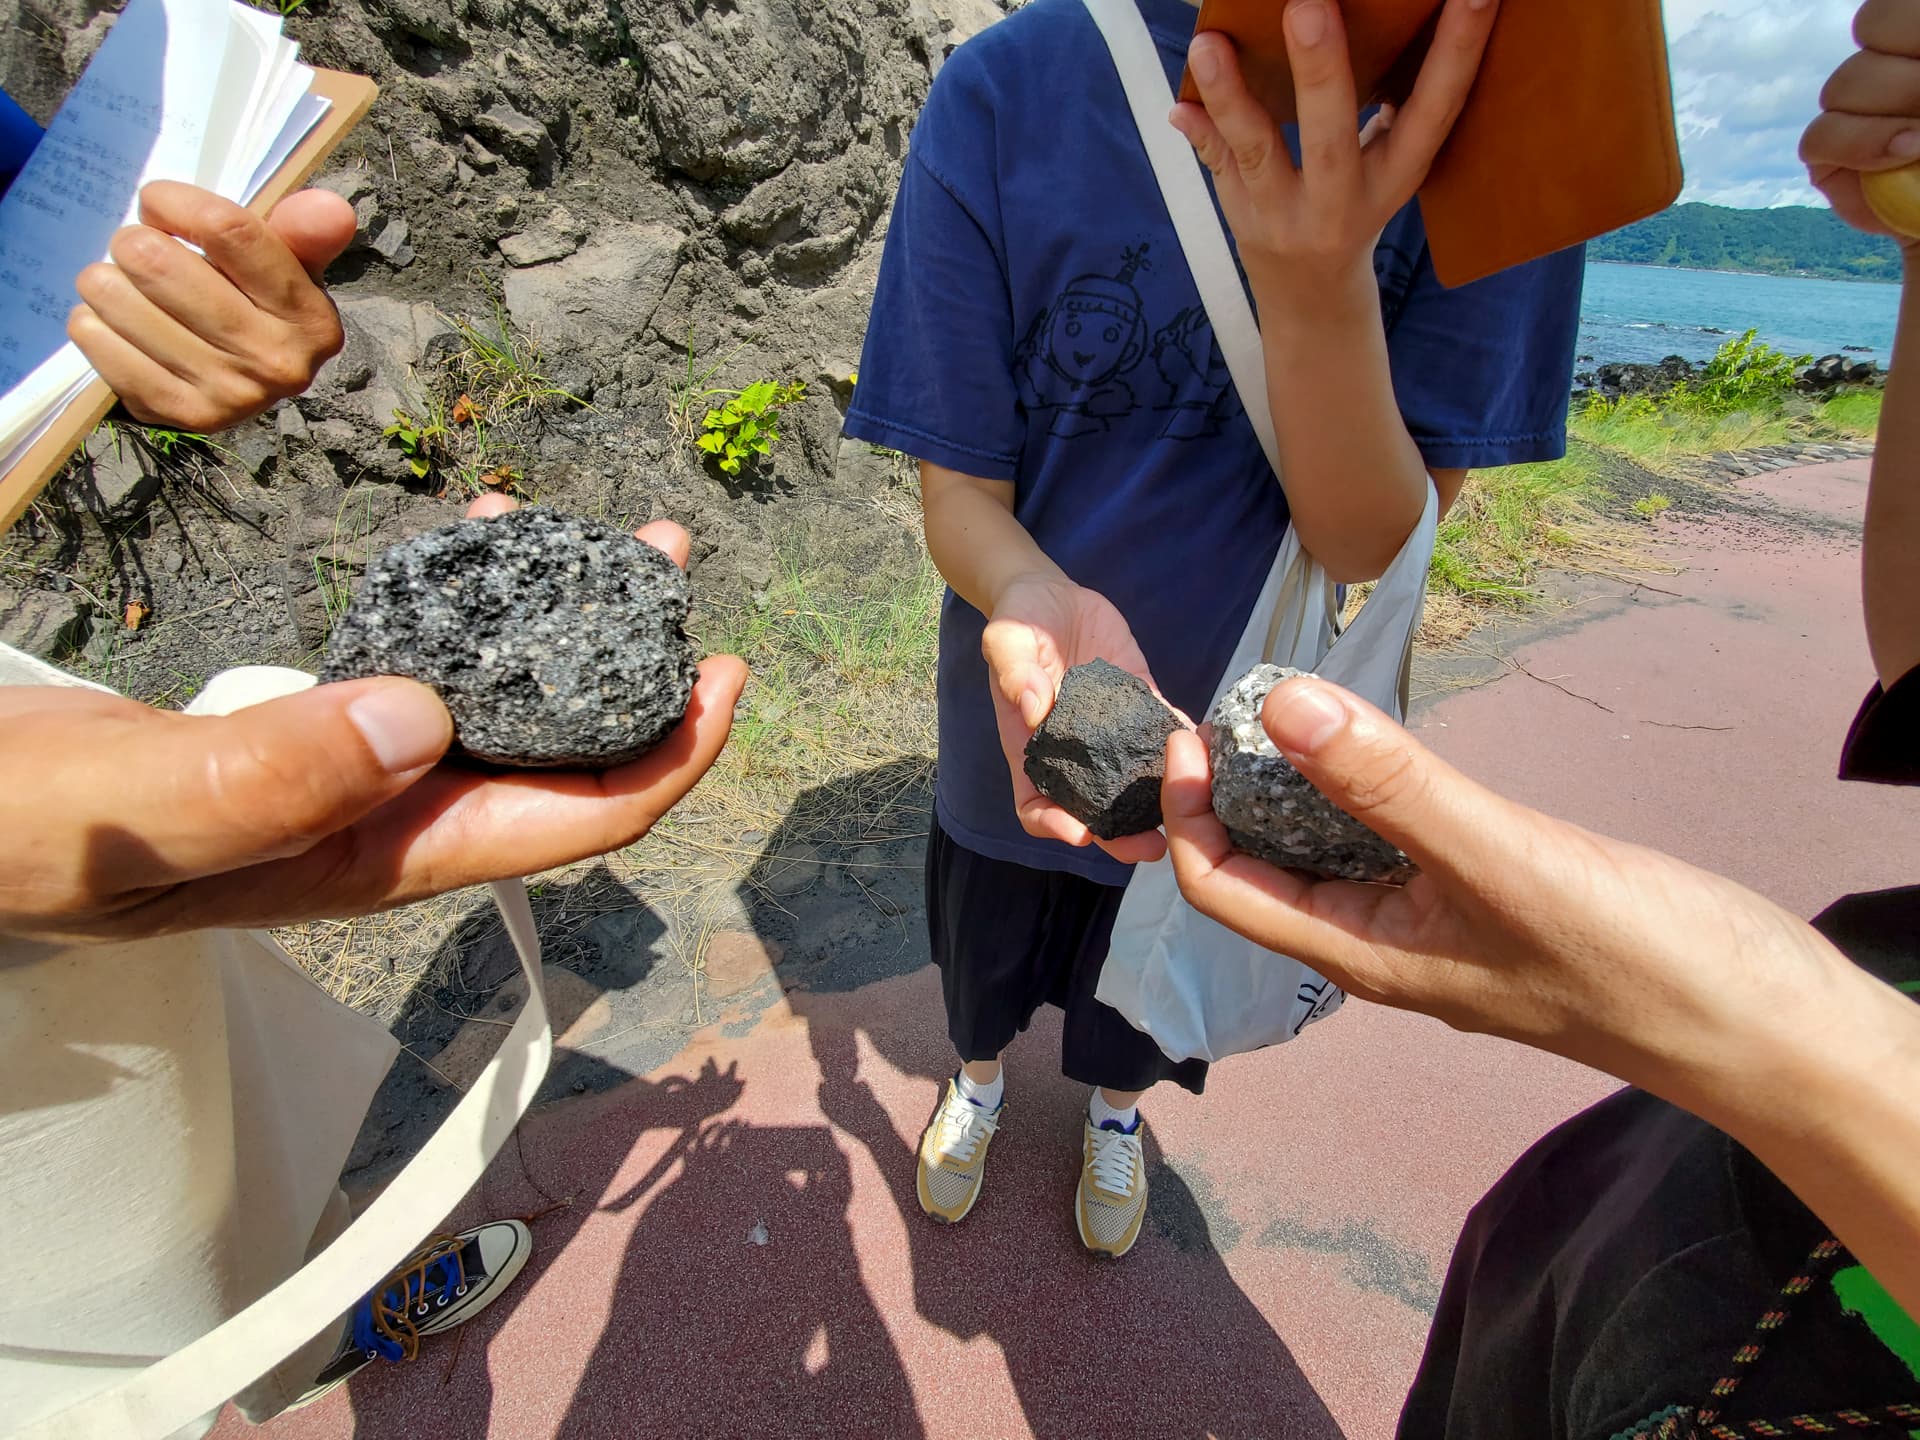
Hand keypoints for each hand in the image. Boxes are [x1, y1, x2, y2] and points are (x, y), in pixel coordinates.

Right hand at [0, 496, 747, 942]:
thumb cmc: (32, 834)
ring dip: (561, 621)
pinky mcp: (317, 725)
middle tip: (661, 558)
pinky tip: (475, 537)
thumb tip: (419, 719)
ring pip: (502, 700)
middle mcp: (393, 818)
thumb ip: (272, 777)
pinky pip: (430, 659)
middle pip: (561, 752)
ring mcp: (358, 772)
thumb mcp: (145, 810)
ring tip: (592, 531)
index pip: (574, 820)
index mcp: (386, 857)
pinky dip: (470, 600)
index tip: (723, 672)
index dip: (667, 756)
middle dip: (635, 666)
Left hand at [67, 181, 355, 432]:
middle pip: (157, 262)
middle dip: (132, 242)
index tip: (159, 203)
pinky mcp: (176, 414)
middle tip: (140, 252)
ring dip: (107, 282)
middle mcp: (277, 362)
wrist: (243, 385)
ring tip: (130, 291)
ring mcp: (227, 395)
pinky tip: (119, 325)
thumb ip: (303, 229)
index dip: (174, 202)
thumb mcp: (288, 265)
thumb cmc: (257, 305)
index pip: (226, 229)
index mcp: (309, 317)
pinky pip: (95, 337)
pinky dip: (92, 322)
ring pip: (114, 296)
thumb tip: (330, 206)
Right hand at [982, 575, 1170, 862]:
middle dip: (1120, 836)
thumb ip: (1016, 673)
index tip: (1080, 832)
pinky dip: (1182, 745)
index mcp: (1032, 747)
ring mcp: (1108, 732)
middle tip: (1150, 848)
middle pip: (1092, 810)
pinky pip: (1160, 732)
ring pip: (1133, 783)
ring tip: (1190, 814)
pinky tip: (1206, 752)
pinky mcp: (1137, 704)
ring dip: (1158, 804)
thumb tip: (1035, 710)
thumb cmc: (1018, 620)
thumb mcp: (1006, 640)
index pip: (1035, 804)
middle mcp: (1073, 752)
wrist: (1051, 594)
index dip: (1053, 824)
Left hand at [1161, 674, 1857, 1095]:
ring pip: (1332, 849)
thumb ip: (1390, 785)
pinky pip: (1396, 838)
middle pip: (1266, 867)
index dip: (1187, 814)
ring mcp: (1438, 921)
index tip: (1190, 728)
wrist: (1761, 1022)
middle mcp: (1384, 940)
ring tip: (1287, 706)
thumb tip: (1282, 707)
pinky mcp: (1489, 895)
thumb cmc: (1632, 960)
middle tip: (1228, 700)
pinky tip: (1383, 743)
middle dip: (1228, 791)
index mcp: (1361, 952)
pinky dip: (1367, 788)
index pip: (1225, 890)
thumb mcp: (1500, 859)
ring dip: (1294, 784)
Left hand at [1172, 0, 1498, 295]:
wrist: (1313, 297)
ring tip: (1209, 44)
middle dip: (1320, 72)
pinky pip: (1216, 169)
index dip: (1458, 52)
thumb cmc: (1360, 205)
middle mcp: (1342, 201)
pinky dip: (1198, 135)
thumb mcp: (1392, 165)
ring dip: (1231, 96)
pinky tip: (1178, 107)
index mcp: (1397, 176)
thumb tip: (1399, 20)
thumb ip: (1397, 107)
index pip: (1435, 110)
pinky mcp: (1241, 214)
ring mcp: (1286, 214)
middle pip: (1331, 137)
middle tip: (1309, 5)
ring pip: (1257, 151)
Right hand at [1802, 0, 1919, 248]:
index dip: (1910, 22)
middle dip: (1907, 71)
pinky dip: (1862, 147)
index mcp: (1916, 47)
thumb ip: (1915, 87)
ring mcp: (1857, 109)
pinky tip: (1903, 157)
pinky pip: (1821, 138)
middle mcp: (1892, 67)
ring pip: (1845, 82)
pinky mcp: (1829, 156)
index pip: (1894, 7)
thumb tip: (1903, 118)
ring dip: (1891, 110)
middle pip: (1871, 24)